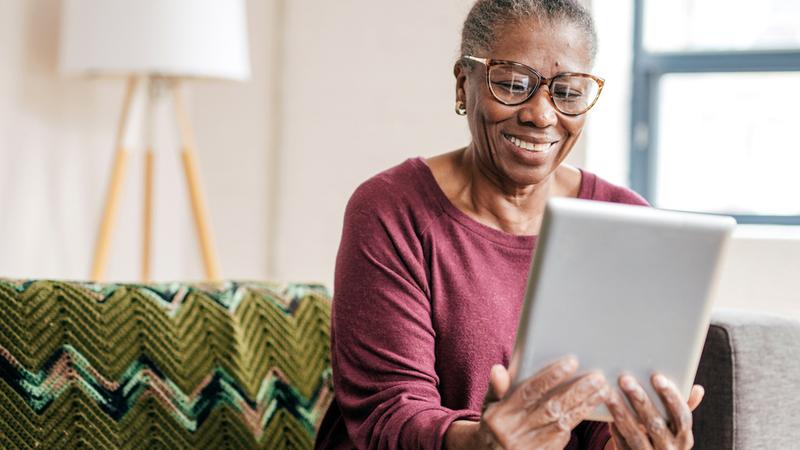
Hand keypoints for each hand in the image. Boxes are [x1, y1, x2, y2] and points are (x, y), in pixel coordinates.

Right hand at [474, 356, 609, 449]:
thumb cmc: (493, 425)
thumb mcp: (488, 406)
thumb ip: (495, 388)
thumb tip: (498, 369)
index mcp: (500, 415)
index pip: (529, 391)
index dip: (550, 377)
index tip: (572, 361)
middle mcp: (515, 432)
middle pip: (551, 408)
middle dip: (576, 392)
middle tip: (597, 377)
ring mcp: (529, 446)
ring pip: (562, 423)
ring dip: (584, 406)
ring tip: (603, 389)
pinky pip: (564, 437)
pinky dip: (577, 420)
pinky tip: (592, 406)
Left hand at [605, 374, 704, 449]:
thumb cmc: (663, 436)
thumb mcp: (675, 425)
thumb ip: (683, 406)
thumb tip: (698, 389)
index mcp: (684, 437)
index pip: (682, 416)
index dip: (671, 397)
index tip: (657, 377)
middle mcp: (670, 449)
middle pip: (656, 424)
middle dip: (641, 400)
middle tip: (625, 379)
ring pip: (636, 436)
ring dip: (622, 413)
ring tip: (609, 394)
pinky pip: (622, 444)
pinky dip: (614, 429)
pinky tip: (605, 413)